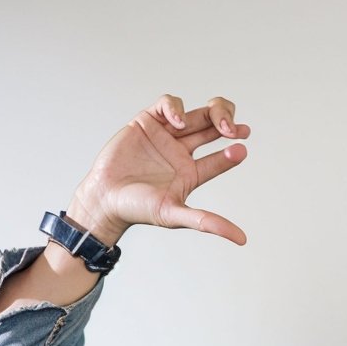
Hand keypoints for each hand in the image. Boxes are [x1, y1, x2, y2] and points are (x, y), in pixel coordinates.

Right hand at [67, 94, 250, 246]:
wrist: (104, 198)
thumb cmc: (138, 209)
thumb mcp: (176, 216)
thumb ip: (207, 222)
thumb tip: (241, 240)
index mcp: (191, 173)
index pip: (218, 160)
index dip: (231, 155)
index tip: (241, 149)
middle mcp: (181, 152)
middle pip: (212, 128)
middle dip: (227, 123)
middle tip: (236, 130)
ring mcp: (165, 136)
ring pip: (195, 114)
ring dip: (212, 113)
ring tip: (220, 123)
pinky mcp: (147, 122)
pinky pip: (166, 105)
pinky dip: (175, 107)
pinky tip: (178, 121)